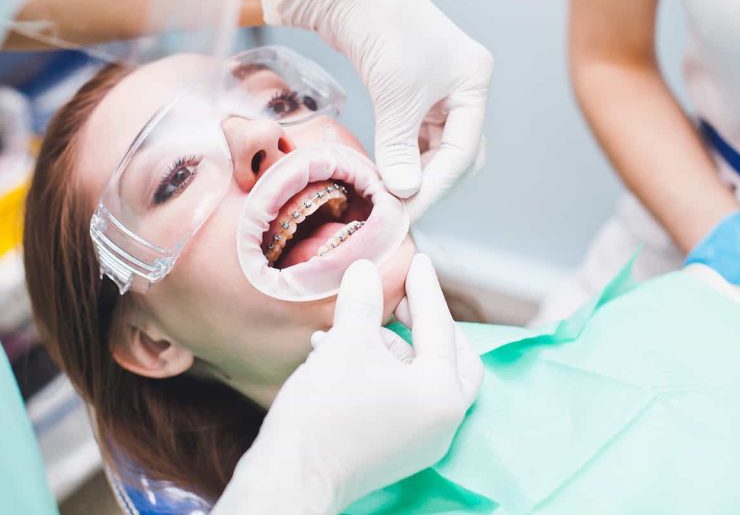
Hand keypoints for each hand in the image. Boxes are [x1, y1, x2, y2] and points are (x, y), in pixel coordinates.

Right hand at [213, 255, 483, 514]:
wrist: (293, 477)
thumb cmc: (326, 411)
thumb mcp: (347, 343)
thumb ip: (363, 302)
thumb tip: (366, 269)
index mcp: (443, 395)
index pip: (440, 328)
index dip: (424, 289)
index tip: (416, 261)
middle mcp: (440, 422)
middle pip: (446, 358)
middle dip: (421, 324)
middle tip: (399, 298)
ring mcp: (418, 441)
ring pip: (414, 377)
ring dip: (384, 347)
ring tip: (345, 326)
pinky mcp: (392, 450)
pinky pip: (395, 398)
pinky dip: (374, 372)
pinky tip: (332, 353)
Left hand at [259, 0, 493, 219]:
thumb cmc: (382, 29)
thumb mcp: (395, 96)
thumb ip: (400, 147)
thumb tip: (403, 194)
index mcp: (473, 81)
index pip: (462, 149)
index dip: (435, 185)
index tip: (406, 211)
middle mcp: (462, 86)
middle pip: (456, 151)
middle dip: (430, 180)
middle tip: (398, 209)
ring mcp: (438, 87)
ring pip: (433, 144)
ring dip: (412, 169)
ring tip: (386, 193)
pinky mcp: (410, 88)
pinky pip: (414, 132)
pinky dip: (400, 152)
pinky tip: (382, 168)